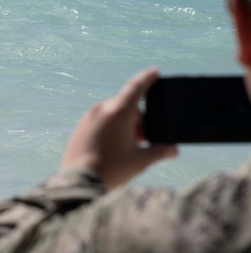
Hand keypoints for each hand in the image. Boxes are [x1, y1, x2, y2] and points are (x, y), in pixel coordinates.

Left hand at [60, 67, 177, 188]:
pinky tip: (114, 148)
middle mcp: (101, 109)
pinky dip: (112, 128)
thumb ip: (160, 151)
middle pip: (127, 106)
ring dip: (125, 124)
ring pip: (113, 114)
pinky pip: (101, 121)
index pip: (136, 87)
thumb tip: (174, 150)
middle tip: (144, 139)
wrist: (78, 181)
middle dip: (139, 119)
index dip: (147, 78)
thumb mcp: (141, 160)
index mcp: (119, 111)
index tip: (155, 71)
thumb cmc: (113, 169)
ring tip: (130, 147)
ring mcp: (88, 117)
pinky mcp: (80, 127)